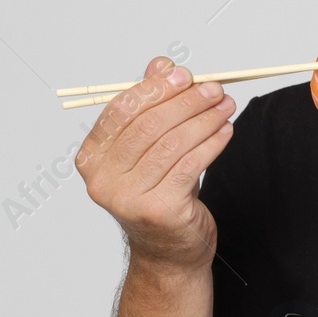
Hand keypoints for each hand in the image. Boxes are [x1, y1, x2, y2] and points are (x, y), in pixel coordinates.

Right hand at [76, 56, 236, 271]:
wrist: (169, 252)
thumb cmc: (157, 195)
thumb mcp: (149, 148)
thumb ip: (151, 105)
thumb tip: (162, 64)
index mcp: (91, 158)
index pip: (121, 110)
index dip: (155, 88)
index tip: (185, 74)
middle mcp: (103, 180)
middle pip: (148, 125)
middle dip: (187, 101)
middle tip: (215, 88)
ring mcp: (129, 198)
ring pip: (172, 143)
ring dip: (205, 119)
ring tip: (226, 106)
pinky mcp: (160, 210)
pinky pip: (191, 165)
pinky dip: (212, 143)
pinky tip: (225, 131)